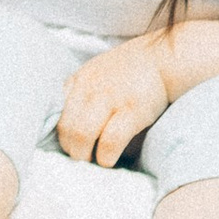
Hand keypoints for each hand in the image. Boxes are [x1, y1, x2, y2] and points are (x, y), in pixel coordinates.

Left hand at [56, 37, 174, 166]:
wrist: (164, 57)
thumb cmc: (131, 70)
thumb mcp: (97, 72)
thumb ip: (81, 92)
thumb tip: (69, 124)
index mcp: (80, 80)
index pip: (54, 111)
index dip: (59, 133)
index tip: (69, 144)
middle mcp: (90, 88)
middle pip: (65, 127)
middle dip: (70, 149)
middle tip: (82, 157)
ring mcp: (111, 98)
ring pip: (82, 134)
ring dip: (84, 155)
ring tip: (93, 160)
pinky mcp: (132, 110)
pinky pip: (110, 140)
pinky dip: (106, 156)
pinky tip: (109, 159)